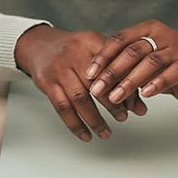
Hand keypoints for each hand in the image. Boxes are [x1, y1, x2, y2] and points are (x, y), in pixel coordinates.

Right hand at [14, 24, 147, 141]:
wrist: (39, 46)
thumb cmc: (74, 50)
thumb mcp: (97, 49)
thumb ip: (119, 72)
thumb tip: (139, 105)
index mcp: (91, 42)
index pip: (113, 66)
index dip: (126, 86)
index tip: (134, 104)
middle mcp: (74, 54)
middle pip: (97, 84)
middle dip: (112, 104)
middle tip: (123, 117)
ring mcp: (59, 70)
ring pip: (80, 99)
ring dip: (95, 119)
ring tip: (106, 132)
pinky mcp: (46, 84)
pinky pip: (62, 108)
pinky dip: (75, 124)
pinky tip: (85, 135)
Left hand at [85, 21, 177, 105]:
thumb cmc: (164, 67)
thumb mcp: (140, 62)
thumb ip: (122, 65)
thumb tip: (94, 80)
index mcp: (148, 29)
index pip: (120, 39)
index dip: (103, 57)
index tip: (89, 74)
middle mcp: (163, 35)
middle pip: (133, 51)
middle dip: (112, 72)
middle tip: (97, 89)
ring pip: (151, 63)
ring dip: (130, 81)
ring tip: (115, 96)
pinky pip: (172, 73)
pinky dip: (157, 83)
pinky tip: (145, 94)